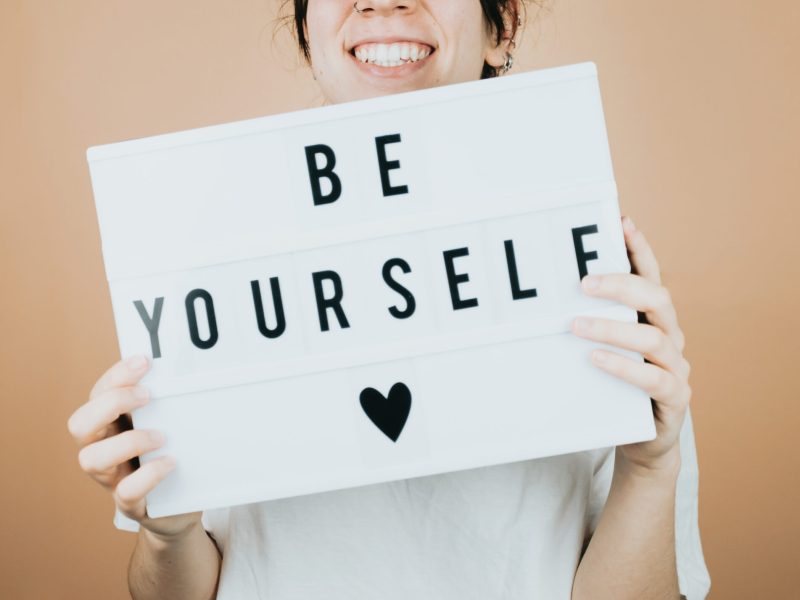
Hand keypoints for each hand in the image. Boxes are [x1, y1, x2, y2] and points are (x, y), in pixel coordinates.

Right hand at [67, 356, 200, 536]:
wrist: (178, 508)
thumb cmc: (171, 456)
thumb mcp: (167, 425)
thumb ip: (169, 403)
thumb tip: (195, 370)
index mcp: (109, 425)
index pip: (97, 394)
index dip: (116, 376)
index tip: (144, 362)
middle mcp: (101, 450)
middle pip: (79, 424)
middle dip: (111, 403)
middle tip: (147, 396)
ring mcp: (112, 479)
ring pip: (90, 459)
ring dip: (127, 442)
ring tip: (161, 436)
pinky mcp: (130, 504)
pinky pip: (126, 492)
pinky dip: (148, 475)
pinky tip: (170, 463)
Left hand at [570, 215, 690, 473]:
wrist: (643, 438)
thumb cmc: (617, 384)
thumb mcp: (606, 347)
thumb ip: (593, 322)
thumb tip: (549, 296)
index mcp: (655, 318)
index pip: (651, 275)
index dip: (640, 249)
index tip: (622, 223)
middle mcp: (671, 335)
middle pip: (657, 298)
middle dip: (621, 285)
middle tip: (584, 282)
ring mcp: (676, 366)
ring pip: (653, 336)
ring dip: (613, 327)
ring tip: (576, 325)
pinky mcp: (674, 397)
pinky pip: (654, 378)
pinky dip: (624, 366)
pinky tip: (596, 359)